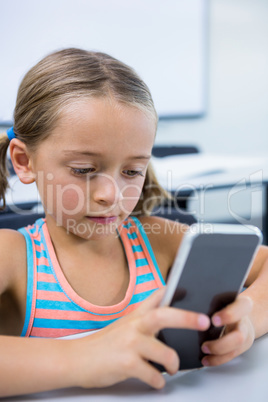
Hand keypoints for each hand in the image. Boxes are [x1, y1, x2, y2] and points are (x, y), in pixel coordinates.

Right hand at [69, 288, 209, 389]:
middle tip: (204, 321)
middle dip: (187, 318)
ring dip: (174, 364)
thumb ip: (143, 318)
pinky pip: (153, 375)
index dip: (173, 289)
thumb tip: (166, 315)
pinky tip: (156, 381)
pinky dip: (158, 381)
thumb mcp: (123, 324)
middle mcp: (133, 325)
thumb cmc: (103, 343)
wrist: (76, 359)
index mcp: (135, 315)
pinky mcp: (126, 364)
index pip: (156, 296)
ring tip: (173, 368)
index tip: (190, 288)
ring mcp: (129, 344)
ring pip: (165, 353)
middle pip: (164, 315)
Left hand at [201, 294, 254, 366]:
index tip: (213, 320)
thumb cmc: (225, 305)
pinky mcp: (240, 348)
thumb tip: (190, 309)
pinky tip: (206, 359)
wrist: (239, 314)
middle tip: (203, 344)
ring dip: (217, 352)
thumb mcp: (219, 299)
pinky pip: (230, 356)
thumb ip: (210, 303)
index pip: (241, 307)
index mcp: (241, 305)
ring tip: (202, 350)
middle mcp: (245, 322)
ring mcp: (244, 337)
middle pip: (239, 336)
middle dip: (221, 343)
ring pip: (235, 349)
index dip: (228, 315)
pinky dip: (217, 359)